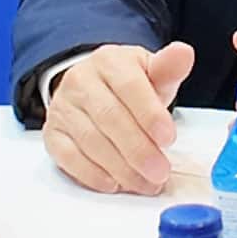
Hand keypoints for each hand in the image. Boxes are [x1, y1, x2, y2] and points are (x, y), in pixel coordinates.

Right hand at [38, 41, 195, 193]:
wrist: (93, 89)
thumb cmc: (129, 86)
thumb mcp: (152, 73)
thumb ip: (169, 68)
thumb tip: (184, 53)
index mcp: (109, 61)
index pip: (129, 86)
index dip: (149, 114)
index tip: (168, 139)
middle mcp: (81, 81)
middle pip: (109, 118)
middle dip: (138, 150)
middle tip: (160, 172)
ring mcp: (63, 108)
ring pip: (90, 141)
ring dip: (120, 168)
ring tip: (146, 183)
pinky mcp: (52, 133)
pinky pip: (67, 157)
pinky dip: (91, 174)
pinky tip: (114, 183)